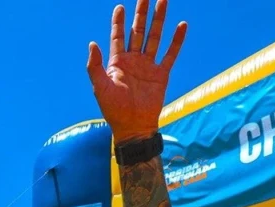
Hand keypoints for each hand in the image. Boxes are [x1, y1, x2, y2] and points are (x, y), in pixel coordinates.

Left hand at [87, 0, 186, 140]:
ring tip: (163, 1)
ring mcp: (148, 66)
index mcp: (117, 62)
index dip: (118, 22)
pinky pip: (170, 54)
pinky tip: (182, 25)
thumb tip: (92, 43)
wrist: (133, 126)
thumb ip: (94, 66)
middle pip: (138, 31)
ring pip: (154, 37)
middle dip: (141, 13)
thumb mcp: (100, 87)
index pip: (118, 36)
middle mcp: (133, 60)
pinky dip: (177, 41)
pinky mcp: (161, 74)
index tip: (119, 7)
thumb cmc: (113, 109)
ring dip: (159, 20)